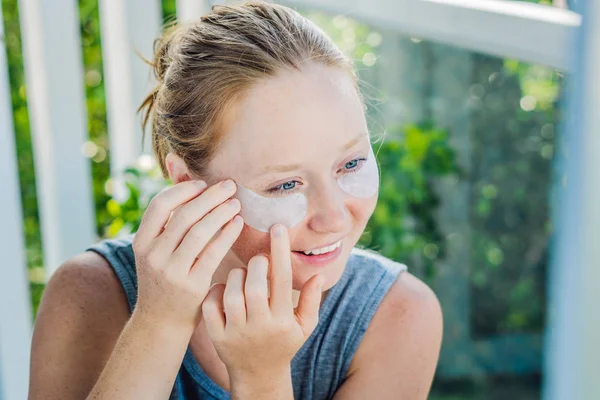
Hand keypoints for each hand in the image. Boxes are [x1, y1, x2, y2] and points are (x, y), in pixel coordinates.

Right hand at [131, 179, 243, 333]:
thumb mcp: (155, 252)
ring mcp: (171, 272)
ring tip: (236, 202)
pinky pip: (213, 252)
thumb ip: (167, 225)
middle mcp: (153, 256)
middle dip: (210, 196)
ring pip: (199, 232)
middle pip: (184, 216)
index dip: (182, 190)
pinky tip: (238, 223)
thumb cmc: (164, 278)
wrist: (161, 321)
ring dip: (221, 212)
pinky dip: (227, 233)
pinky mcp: (192, 285)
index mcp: (141, 242)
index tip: (202, 184)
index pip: (159, 205)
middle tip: (229, 185)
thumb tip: (187, 185)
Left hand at [201, 224, 324, 379]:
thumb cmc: (283, 343)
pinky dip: (215, 291)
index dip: (280, 251)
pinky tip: (224, 289)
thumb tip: (320, 273)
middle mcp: (259, 327)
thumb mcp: (304, 326)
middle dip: (256, 265)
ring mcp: (236, 333)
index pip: (283, 281)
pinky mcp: (216, 336)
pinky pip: (211, 306)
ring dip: (236, 276)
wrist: (257, 375)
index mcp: (283, 320)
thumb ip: (312, 300)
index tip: (278, 227)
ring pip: (232, 295)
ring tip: (243, 275)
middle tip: (259, 260)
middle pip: (255, 287)